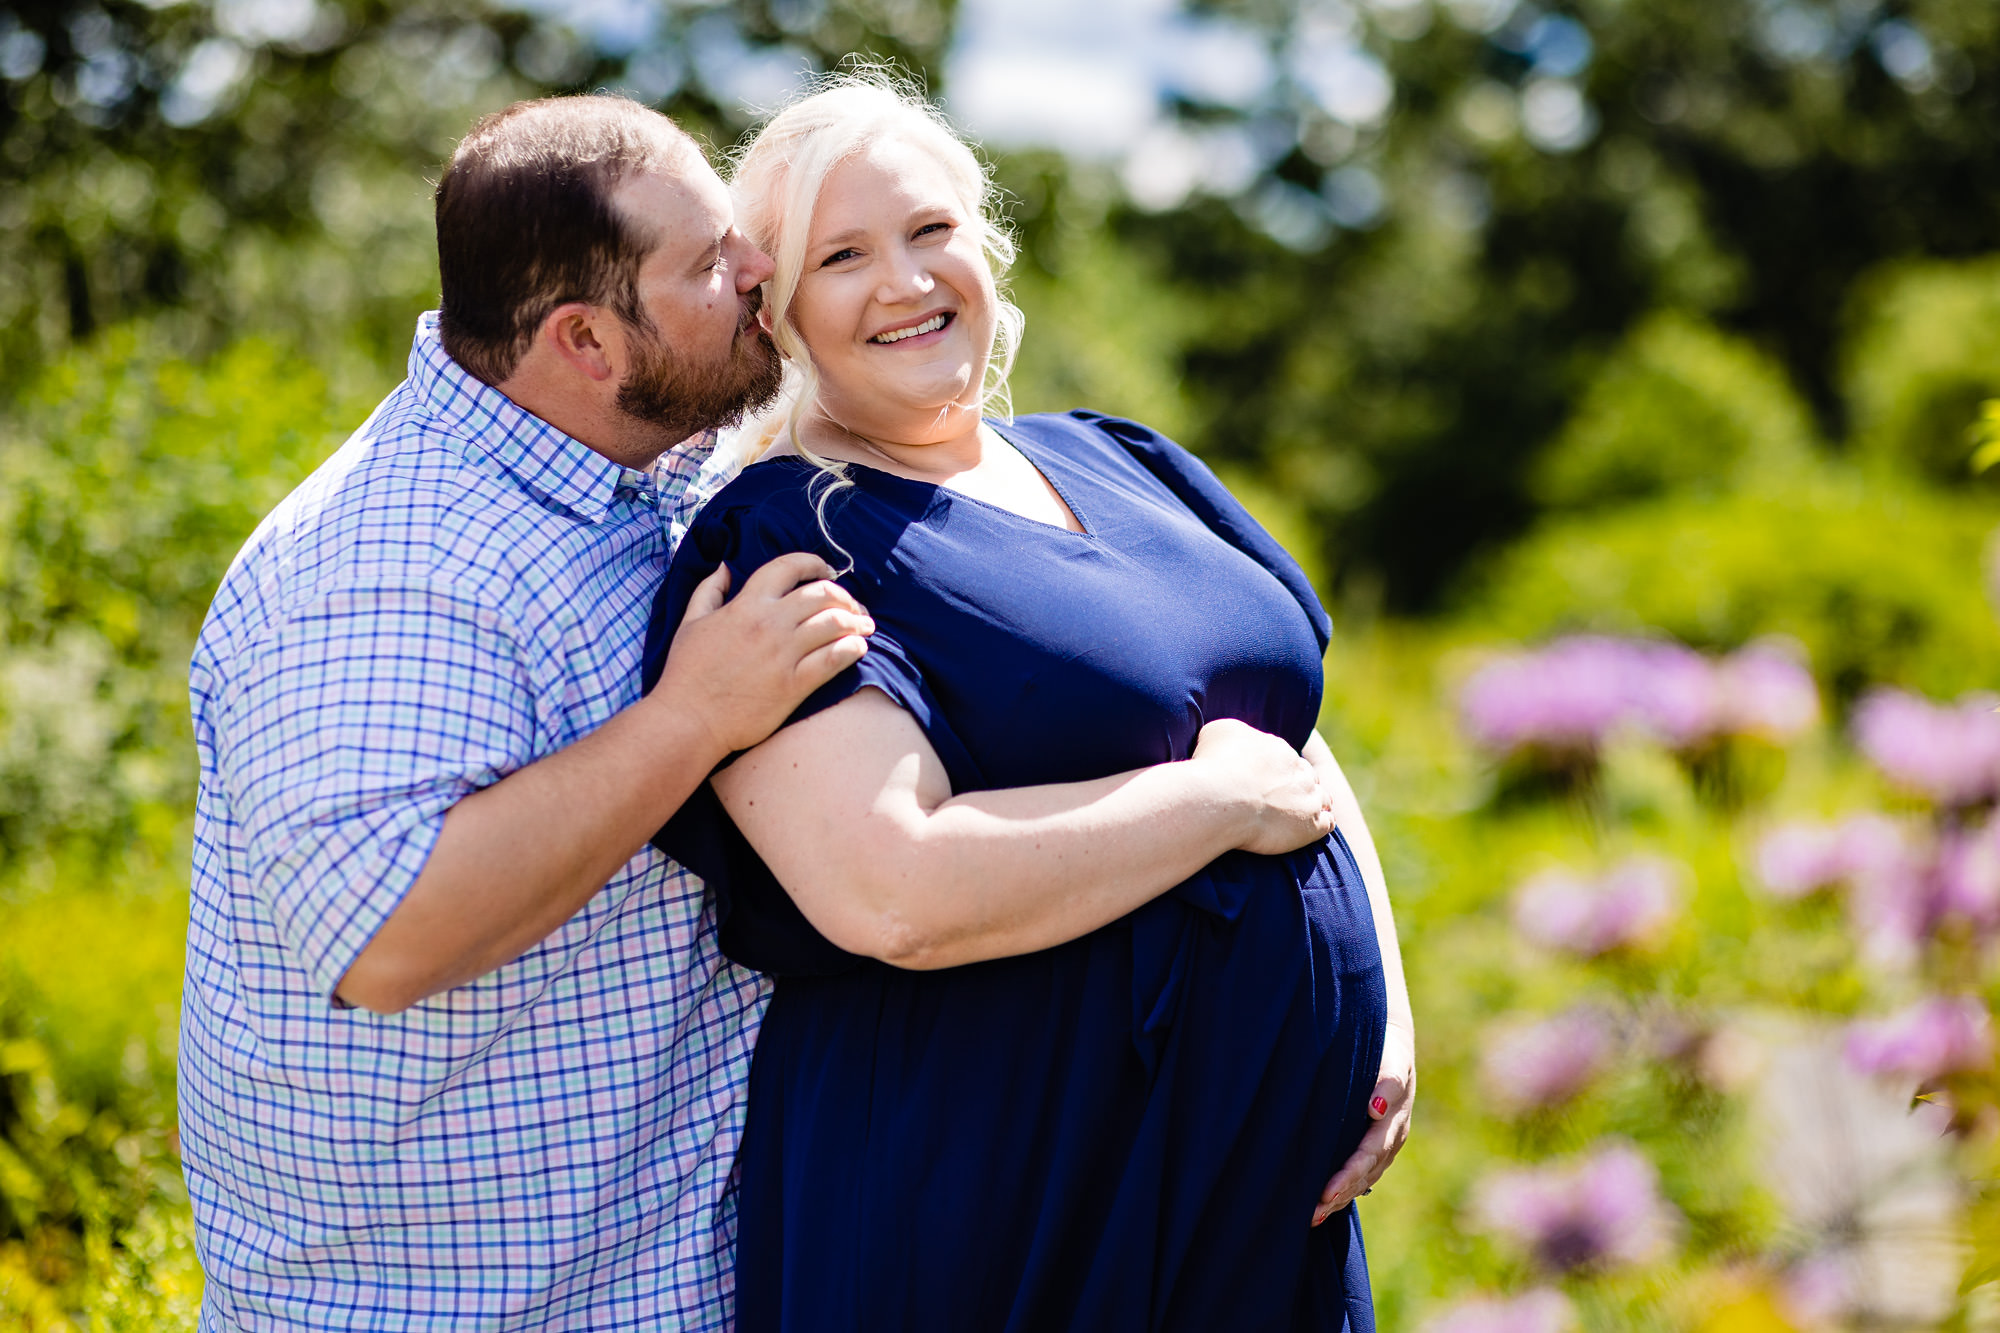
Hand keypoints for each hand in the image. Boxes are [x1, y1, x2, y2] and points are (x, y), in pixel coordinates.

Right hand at [652, 553, 873, 753]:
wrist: (688, 722)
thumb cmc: (686, 674)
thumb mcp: (690, 623)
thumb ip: (709, 590)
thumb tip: (725, 567)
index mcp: (745, 605)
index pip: (788, 567)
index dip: (814, 562)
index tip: (827, 570)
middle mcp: (768, 624)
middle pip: (822, 593)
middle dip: (845, 596)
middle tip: (854, 607)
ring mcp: (783, 655)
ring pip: (833, 623)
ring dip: (856, 621)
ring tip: (864, 627)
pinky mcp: (793, 686)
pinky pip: (833, 659)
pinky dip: (852, 649)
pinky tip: (858, 649)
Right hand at [1189, 718, 1335, 855]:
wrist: (1220, 799)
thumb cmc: (1213, 765)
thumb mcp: (1218, 731)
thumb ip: (1233, 733)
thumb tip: (1234, 739)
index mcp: (1279, 749)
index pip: (1285, 758)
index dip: (1276, 770)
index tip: (1263, 780)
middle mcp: (1299, 770)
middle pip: (1307, 776)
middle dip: (1297, 785)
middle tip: (1279, 798)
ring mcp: (1309, 797)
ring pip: (1322, 798)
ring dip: (1313, 804)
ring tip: (1298, 815)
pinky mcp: (1311, 825)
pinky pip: (1327, 823)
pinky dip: (1320, 824)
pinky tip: (1307, 829)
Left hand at [1313, 1012, 1414, 1224]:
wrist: (1392, 1040)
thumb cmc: (1385, 1046)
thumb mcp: (1392, 1057)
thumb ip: (1387, 1080)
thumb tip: (1376, 1107)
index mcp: (1394, 1117)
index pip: (1368, 1154)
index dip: (1347, 1176)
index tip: (1324, 1193)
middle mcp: (1393, 1135)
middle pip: (1365, 1173)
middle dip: (1339, 1194)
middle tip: (1311, 1214)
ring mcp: (1388, 1142)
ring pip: (1365, 1178)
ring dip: (1341, 1198)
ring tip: (1313, 1217)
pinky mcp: (1380, 1143)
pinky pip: (1365, 1172)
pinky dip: (1346, 1189)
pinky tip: (1327, 1202)